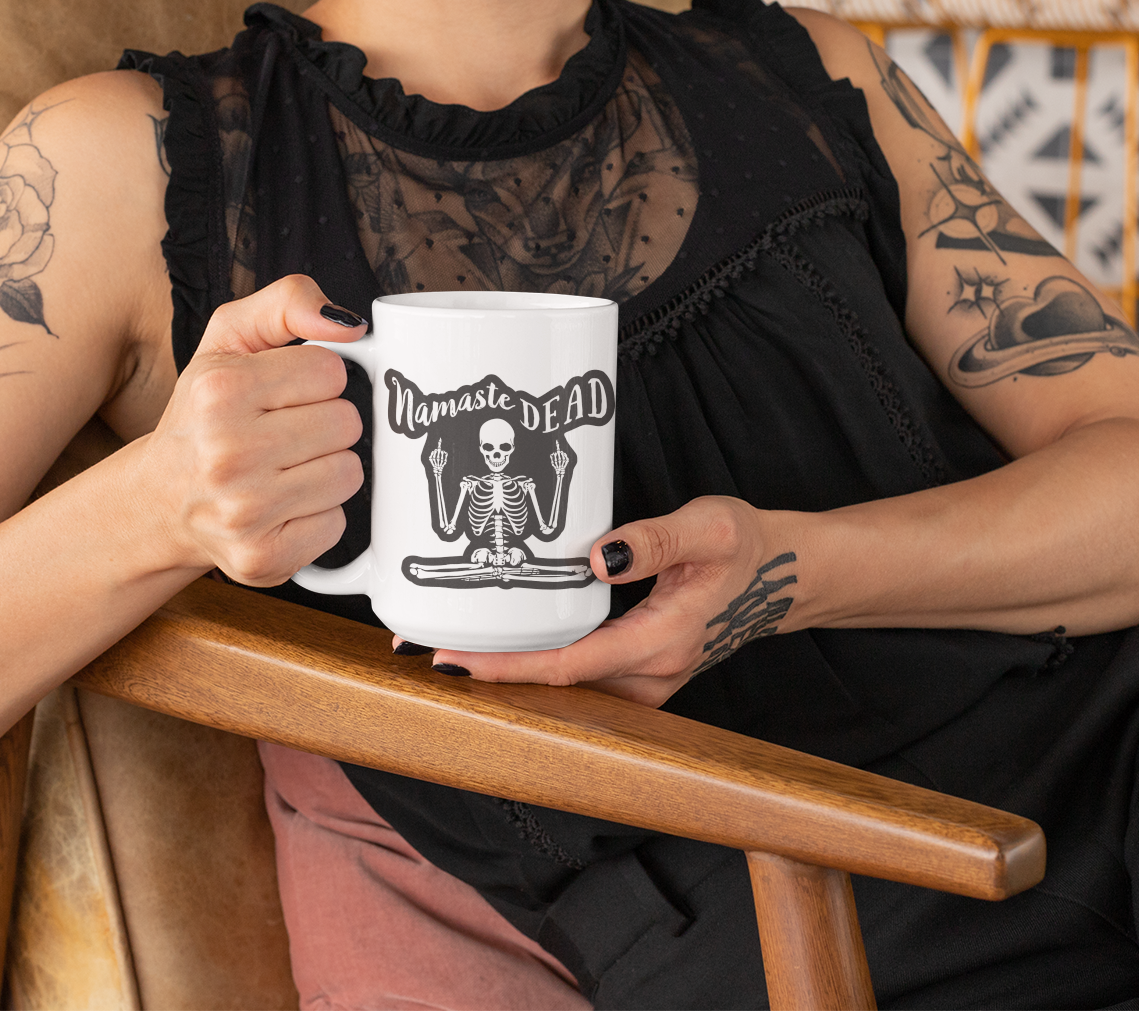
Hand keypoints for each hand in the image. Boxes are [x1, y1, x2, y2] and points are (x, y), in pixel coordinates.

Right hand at [143, 274, 366, 586]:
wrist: (159, 502)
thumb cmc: (202, 415)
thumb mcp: (229, 339)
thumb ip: (288, 304)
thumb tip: (350, 325)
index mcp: (220, 390)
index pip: (331, 371)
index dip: (316, 380)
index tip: (283, 394)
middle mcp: (226, 451)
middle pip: (346, 423)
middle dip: (324, 424)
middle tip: (283, 433)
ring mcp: (244, 510)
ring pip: (349, 473)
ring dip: (325, 469)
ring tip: (283, 469)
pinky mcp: (262, 557)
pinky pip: (337, 523)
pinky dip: (318, 515)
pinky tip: (281, 505)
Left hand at [405, 497, 800, 706]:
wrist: (788, 574)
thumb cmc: (748, 545)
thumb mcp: (710, 525)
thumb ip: (652, 540)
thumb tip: (594, 558)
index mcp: (662, 641)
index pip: (568, 666)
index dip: (506, 666)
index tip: (453, 660)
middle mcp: (653, 674)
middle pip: (558, 689)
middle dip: (494, 675)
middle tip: (427, 651)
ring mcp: (650, 681)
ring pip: (569, 691)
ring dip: (514, 674)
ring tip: (456, 647)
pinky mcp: (646, 672)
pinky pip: (585, 680)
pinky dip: (542, 667)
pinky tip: (512, 646)